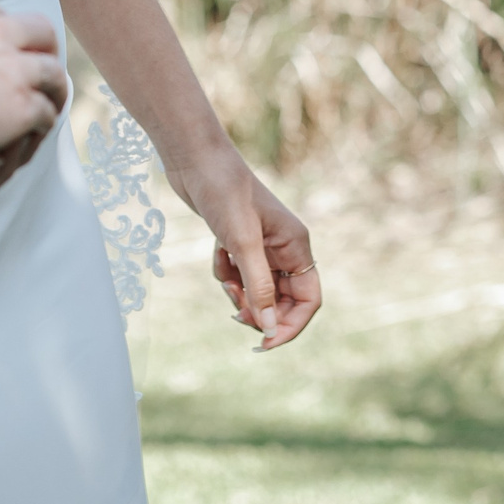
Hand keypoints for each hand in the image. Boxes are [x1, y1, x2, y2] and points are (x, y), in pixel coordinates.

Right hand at [0, 0, 67, 167]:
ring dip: (54, 89)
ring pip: (53, 73)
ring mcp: (12, 70)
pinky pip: (46, 112)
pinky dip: (44, 121)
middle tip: (43, 68)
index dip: (8, 33)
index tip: (8, 49)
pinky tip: (36, 130)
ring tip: (51, 101)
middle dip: (46, 49)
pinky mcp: (22, 105)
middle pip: (40, 30)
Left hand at [171, 152, 319, 349]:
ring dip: (240, 293)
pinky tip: (216, 250)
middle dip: (260, 311)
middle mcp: (286, 248)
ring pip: (258, 290)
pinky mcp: (241, 243)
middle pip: (283, 300)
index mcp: (296, 246)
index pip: (308, 300)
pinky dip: (225, 272)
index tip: (264, 342)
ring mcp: (263, 246)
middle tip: (236, 315)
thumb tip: (268, 326)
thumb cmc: (223, 192)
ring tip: (225, 279)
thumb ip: (258, 286)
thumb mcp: (242, 243)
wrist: (196, 160)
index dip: (290, 325)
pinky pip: (238, 275)